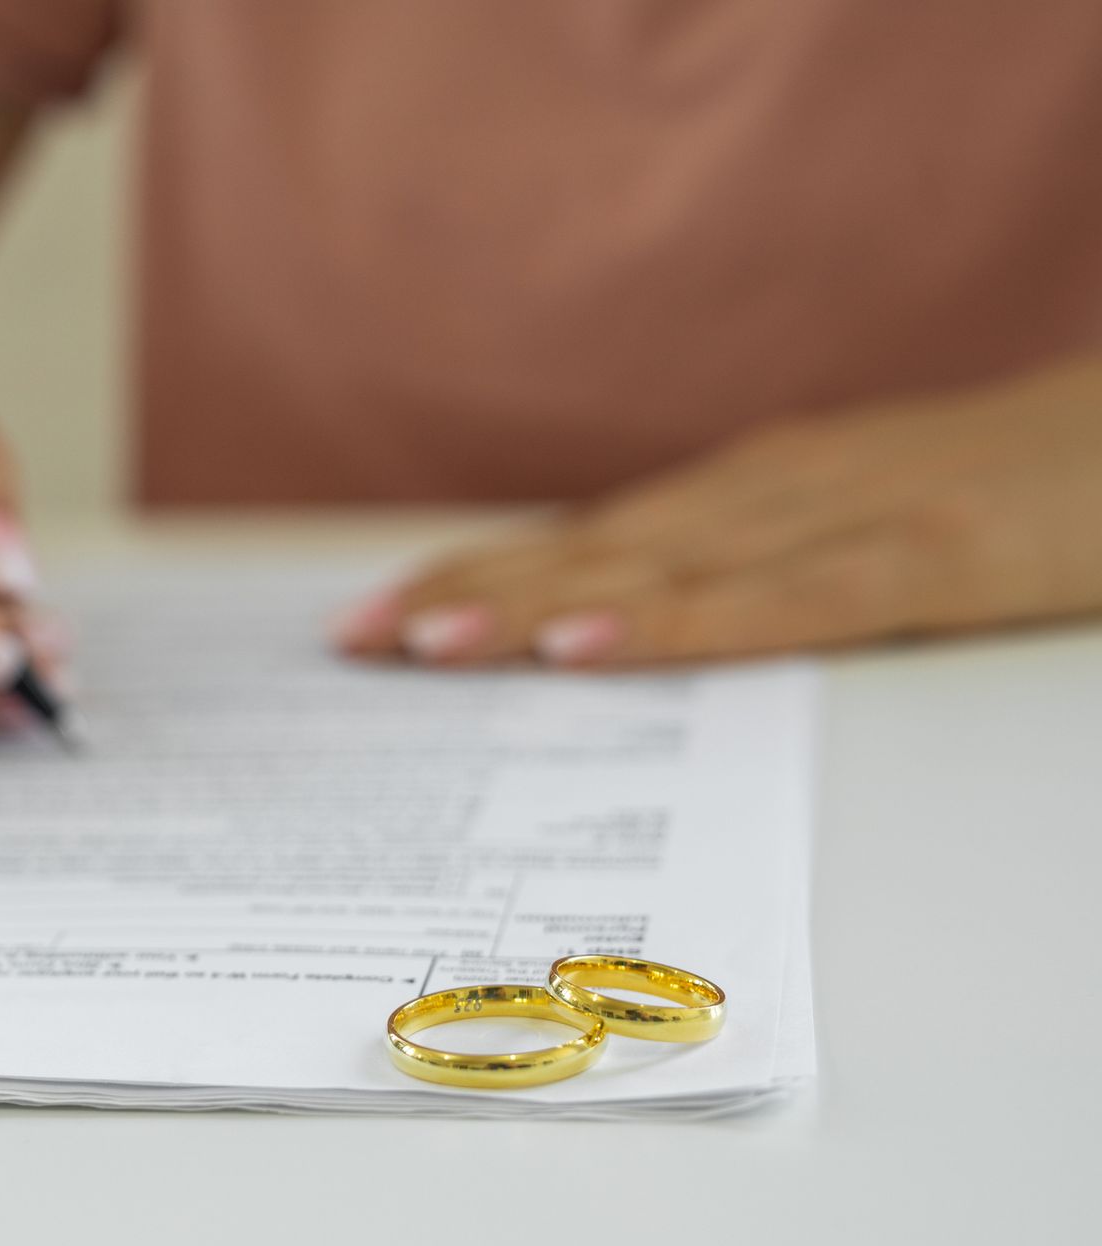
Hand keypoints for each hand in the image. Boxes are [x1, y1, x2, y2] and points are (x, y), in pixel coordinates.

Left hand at [333, 359, 1101, 666]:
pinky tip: (592, 647)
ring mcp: (852, 513)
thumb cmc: (1005, 485)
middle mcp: (774, 491)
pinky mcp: (932, 553)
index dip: (476, 578)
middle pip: (596, 553)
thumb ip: (755, 562)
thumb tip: (633, 619)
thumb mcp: (856, 520)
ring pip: (662, 567)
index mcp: (753, 492)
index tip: (376, 618)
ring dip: (534, 605)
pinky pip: (787, 600)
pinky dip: (682, 622)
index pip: (588, 545)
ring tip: (425, 641)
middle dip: (468, 595)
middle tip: (352, 641)